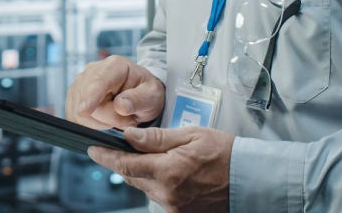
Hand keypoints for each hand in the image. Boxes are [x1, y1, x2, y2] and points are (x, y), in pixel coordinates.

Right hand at [65, 55, 165, 129]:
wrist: (139, 94)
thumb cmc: (146, 93)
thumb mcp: (152, 96)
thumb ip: (138, 100)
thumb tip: (120, 106)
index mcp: (115, 66)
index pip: (99, 81)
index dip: (91, 96)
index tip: (84, 111)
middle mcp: (92, 71)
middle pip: (89, 102)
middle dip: (108, 118)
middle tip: (129, 119)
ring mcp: (80, 84)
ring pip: (80, 113)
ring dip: (101, 123)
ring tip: (119, 117)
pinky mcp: (73, 97)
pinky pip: (75, 118)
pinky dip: (91, 125)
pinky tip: (106, 119)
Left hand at [88, 126, 234, 212]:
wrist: (249, 179)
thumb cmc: (224, 153)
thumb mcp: (192, 135)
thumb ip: (158, 138)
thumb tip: (129, 136)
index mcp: (168, 171)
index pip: (125, 164)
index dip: (105, 156)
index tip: (92, 149)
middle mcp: (166, 193)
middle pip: (133, 177)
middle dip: (125, 162)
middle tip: (122, 148)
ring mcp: (173, 206)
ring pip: (145, 187)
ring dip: (143, 172)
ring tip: (157, 158)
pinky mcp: (180, 212)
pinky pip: (159, 196)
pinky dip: (158, 183)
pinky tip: (170, 172)